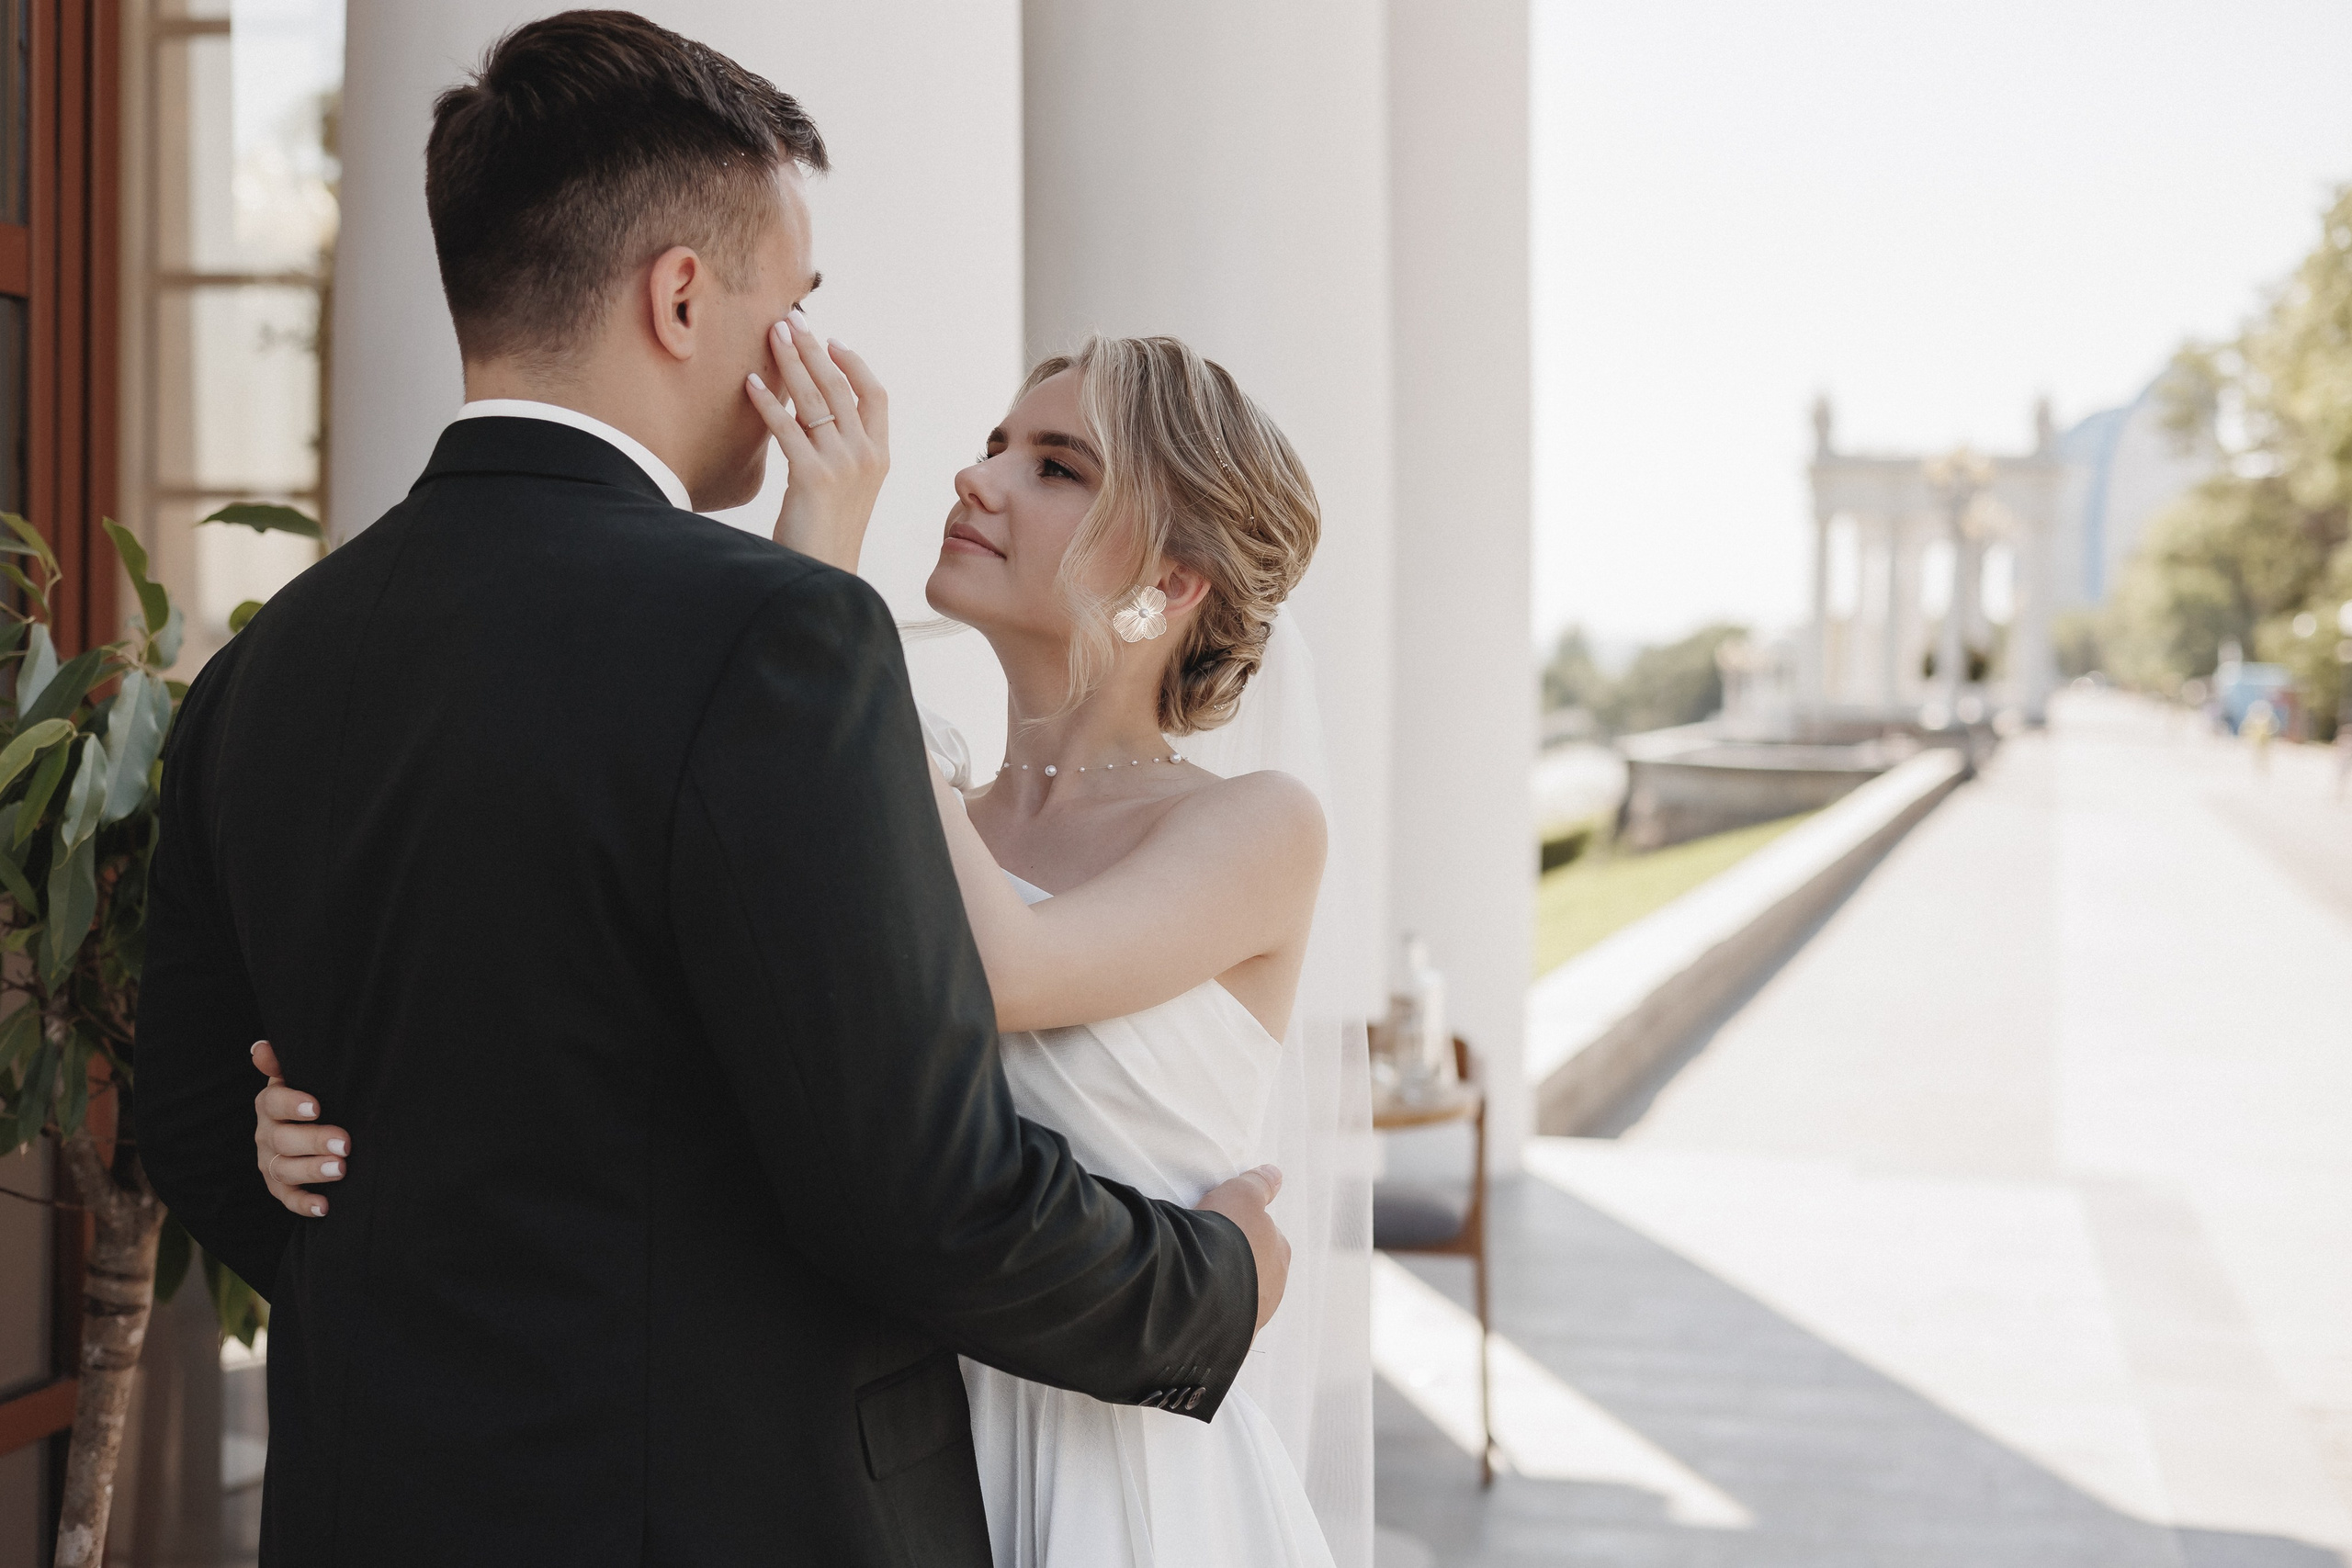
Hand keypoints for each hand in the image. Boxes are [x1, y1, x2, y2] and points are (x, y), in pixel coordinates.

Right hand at [250, 1040, 347, 1218]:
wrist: (315, 1124)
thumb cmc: (314, 1094)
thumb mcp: (303, 1076)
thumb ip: (283, 1063)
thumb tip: (261, 1047)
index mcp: (270, 1104)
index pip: (273, 1103)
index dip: (292, 1105)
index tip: (317, 1107)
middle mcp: (265, 1134)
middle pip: (282, 1140)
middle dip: (314, 1142)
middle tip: (345, 1144)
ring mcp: (270, 1162)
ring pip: (284, 1170)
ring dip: (312, 1171)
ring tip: (340, 1169)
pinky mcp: (280, 1187)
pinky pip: (287, 1199)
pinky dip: (304, 1204)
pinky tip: (324, 1206)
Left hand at [748, 311, 888, 572]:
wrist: (826, 574)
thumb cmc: (826, 534)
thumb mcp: (844, 487)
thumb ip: (837, 449)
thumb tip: (809, 412)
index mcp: (880, 456)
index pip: (875, 395)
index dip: (854, 363)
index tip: (832, 340)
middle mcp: (867, 456)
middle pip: (840, 387)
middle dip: (813, 349)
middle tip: (791, 320)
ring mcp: (843, 465)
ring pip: (814, 399)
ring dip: (791, 362)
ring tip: (771, 335)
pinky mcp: (813, 477)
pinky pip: (787, 428)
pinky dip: (767, 403)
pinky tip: (749, 384)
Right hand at [1195, 1163, 1289, 1329]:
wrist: (1204, 1289)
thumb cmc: (1225, 1236)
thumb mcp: (1240, 1195)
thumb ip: (1257, 1184)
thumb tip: (1275, 1174)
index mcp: (1280, 1251)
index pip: (1264, 1236)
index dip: (1240, 1230)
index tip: (1218, 1229)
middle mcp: (1275, 1286)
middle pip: (1254, 1268)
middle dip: (1235, 1263)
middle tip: (1205, 1254)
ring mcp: (1256, 1315)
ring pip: (1239, 1296)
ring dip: (1223, 1290)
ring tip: (1195, 1281)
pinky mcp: (1234, 1339)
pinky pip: (1224, 1322)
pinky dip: (1213, 1314)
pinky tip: (1195, 1307)